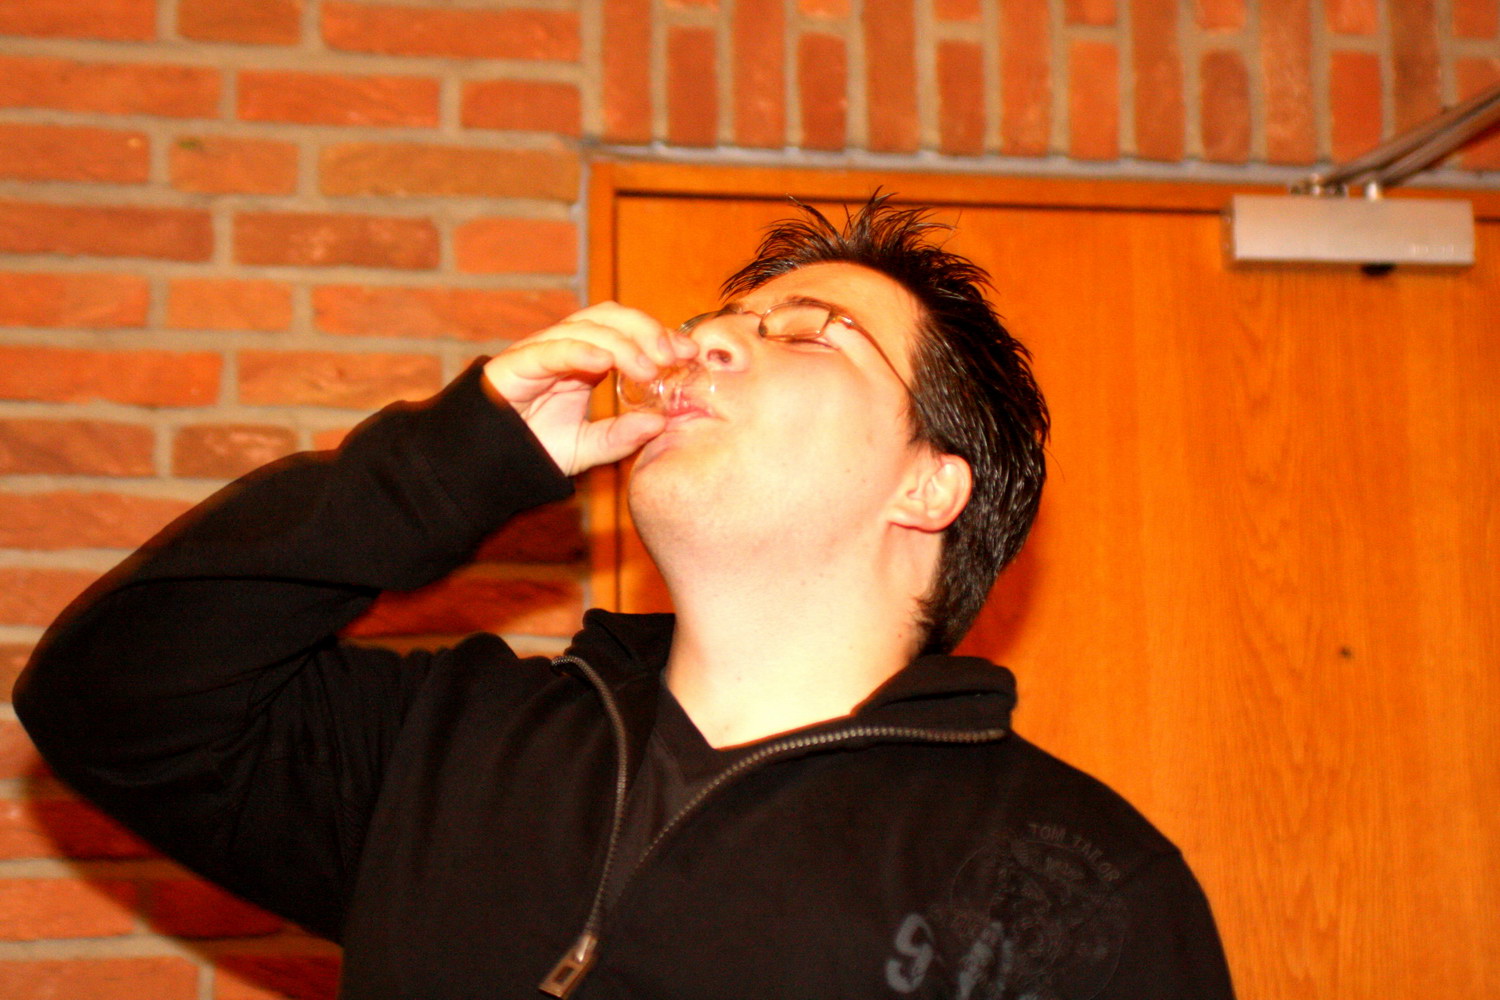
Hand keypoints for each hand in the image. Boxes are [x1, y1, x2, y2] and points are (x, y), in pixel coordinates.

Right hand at [483, 302, 696, 474]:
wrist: (483, 465)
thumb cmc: (532, 450)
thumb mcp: (586, 448)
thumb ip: (620, 437)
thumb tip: (660, 423)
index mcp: (584, 359)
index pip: (627, 330)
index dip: (659, 335)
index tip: (690, 355)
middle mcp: (565, 346)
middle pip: (610, 316)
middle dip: (647, 330)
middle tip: (675, 356)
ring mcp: (540, 350)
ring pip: (586, 326)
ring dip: (623, 343)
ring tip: (648, 368)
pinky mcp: (516, 363)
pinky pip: (552, 348)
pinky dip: (580, 350)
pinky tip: (606, 362)